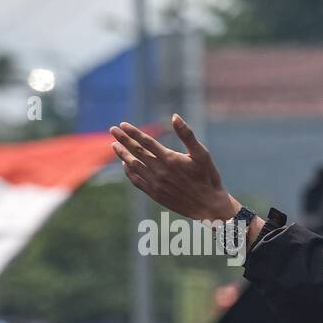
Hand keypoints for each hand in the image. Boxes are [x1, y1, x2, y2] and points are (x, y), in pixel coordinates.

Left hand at [110, 115, 239, 221]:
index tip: (122, 125)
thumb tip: (175, 117)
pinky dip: (128, 171)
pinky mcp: (155, 194)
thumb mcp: (202, 154)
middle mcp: (160, 171)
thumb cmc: (208, 178)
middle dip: (123, 140)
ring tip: (114, 145)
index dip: (133, 132)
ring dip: (122, 154)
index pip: (146, 142)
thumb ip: (187, 135)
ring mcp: (156, 183)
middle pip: (136, 152)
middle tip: (112, 130)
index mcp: (170, 159)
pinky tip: (125, 165)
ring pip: (133, 166)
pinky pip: (136, 180)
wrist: (209, 206)